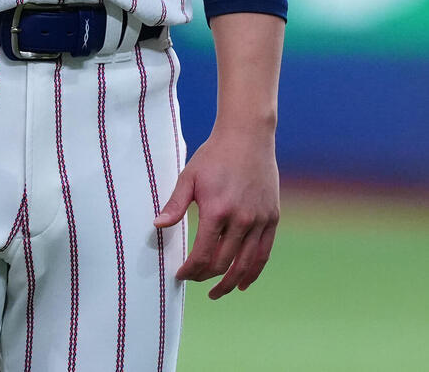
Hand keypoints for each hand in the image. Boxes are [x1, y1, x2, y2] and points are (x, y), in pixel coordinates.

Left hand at [154, 122, 279, 298]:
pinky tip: (243, 282)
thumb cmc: (213, 156)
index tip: (180, 275)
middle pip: (223, 263)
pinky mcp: (272, 220)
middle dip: (206, 276)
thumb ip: (175, 205)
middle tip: (194, 279)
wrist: (247, 138)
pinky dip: (253, 272)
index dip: (191, 270)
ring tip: (217, 292)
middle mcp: (241, 221)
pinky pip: (263, 255)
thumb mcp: (189, 177)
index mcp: (217, 211)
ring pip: (245, 265)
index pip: (203, 254)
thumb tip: (157, 226)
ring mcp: (259, 222)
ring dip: (230, 283)